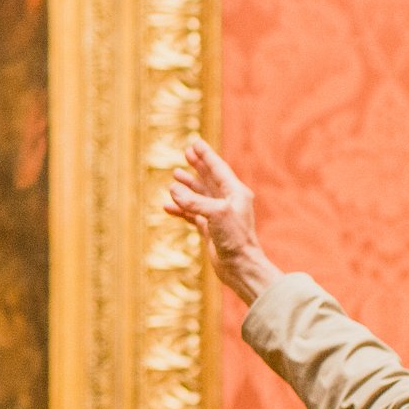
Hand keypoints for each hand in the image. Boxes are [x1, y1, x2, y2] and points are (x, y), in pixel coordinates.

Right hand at [163, 136, 283, 303]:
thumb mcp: (215, 214)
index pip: (218, 168)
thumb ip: (193, 201)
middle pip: (209, 179)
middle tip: (185, 154)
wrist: (240, 266)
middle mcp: (228, 202)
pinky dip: (180, 209)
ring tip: (175, 176)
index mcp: (236, 193)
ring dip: (187, 186)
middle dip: (197, 166)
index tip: (195, 142)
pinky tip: (168, 207)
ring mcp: (218, 216)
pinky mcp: (210, 230)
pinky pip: (192, 214)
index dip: (206, 155)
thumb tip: (173, 190)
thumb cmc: (234, 238)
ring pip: (200, 196)